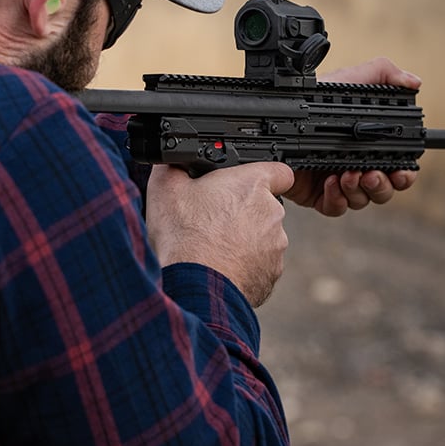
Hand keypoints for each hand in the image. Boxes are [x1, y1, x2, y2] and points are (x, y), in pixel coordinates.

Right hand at [146, 162, 294, 306]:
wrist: (194, 286)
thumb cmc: (184, 237)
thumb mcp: (166, 187)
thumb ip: (174, 166)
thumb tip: (171, 159)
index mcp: (252, 185)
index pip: (279, 170)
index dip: (265, 174)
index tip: (248, 183)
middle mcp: (272, 213)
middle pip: (265, 206)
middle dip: (245, 211)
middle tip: (215, 220)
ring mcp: (275, 246)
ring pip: (264, 237)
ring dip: (246, 240)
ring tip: (215, 247)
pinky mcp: (271, 273)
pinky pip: (260, 264)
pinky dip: (245, 265)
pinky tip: (222, 267)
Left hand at [280, 57, 420, 216]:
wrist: (279, 116)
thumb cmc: (314, 96)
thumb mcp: (350, 78)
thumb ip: (383, 74)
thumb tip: (414, 81)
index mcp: (368, 145)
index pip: (396, 167)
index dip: (404, 173)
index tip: (403, 170)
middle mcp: (356, 166)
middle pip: (382, 189)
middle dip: (382, 185)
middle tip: (372, 174)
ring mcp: (337, 181)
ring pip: (361, 200)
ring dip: (359, 191)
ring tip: (348, 175)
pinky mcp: (317, 194)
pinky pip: (336, 207)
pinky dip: (337, 198)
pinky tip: (331, 182)